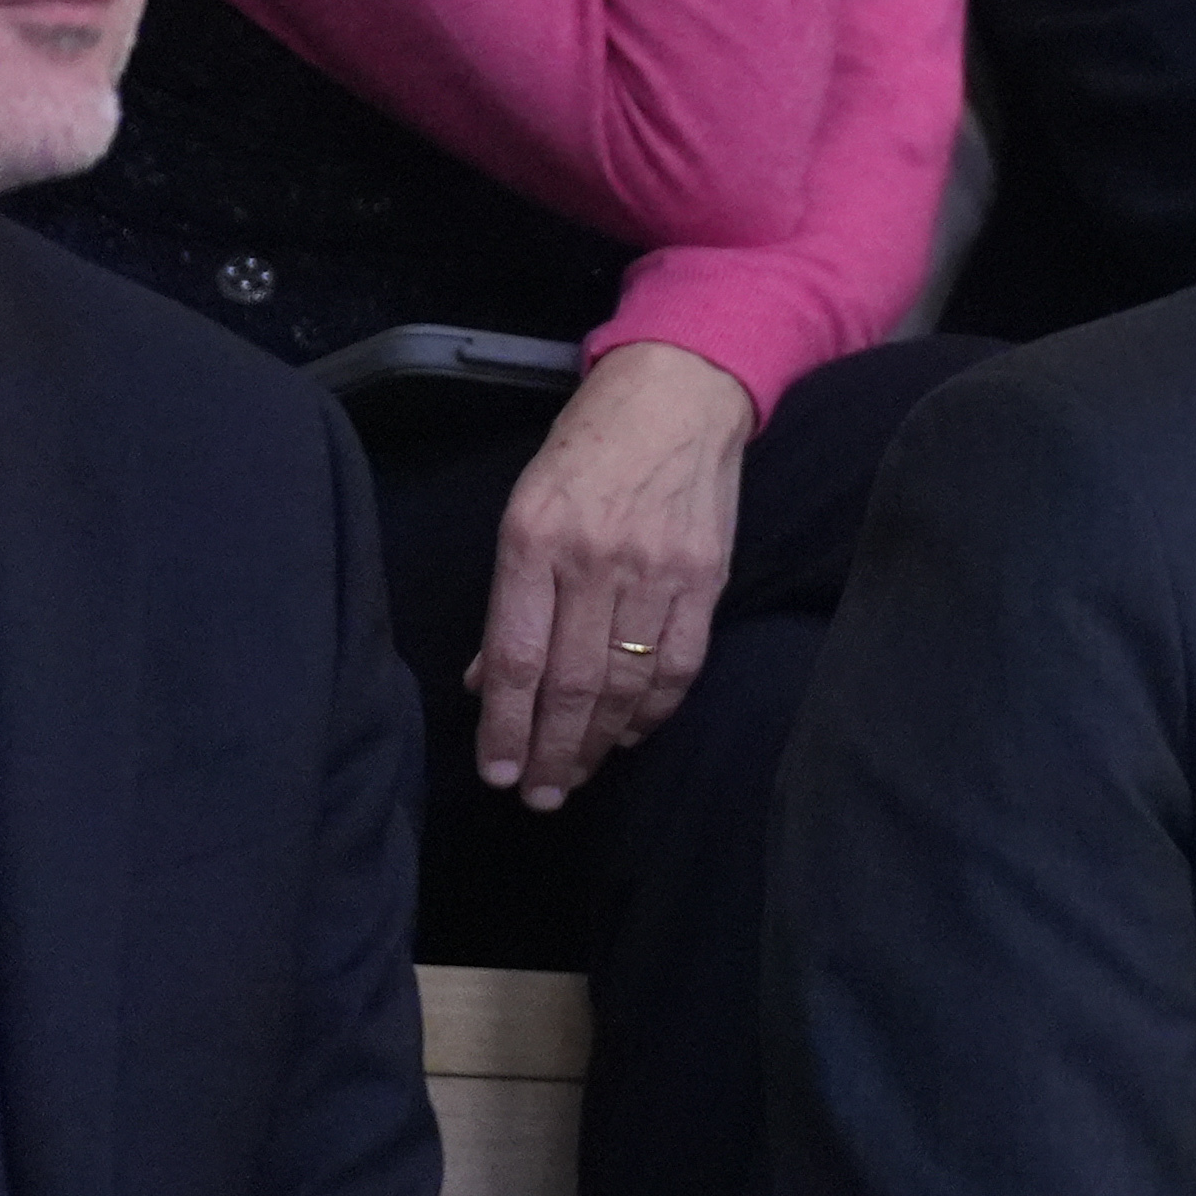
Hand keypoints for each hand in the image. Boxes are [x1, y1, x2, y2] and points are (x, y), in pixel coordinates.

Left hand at [477, 339, 754, 805]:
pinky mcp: (707, 578)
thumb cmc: (586, 453)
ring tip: (578, 776)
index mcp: (535, 541)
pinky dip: (655, 710)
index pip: (520, 657)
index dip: (507, 726)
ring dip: (600, 742)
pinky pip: (681, 664)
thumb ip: (511, 599)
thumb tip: (489, 680)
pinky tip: (633, 734)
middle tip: (539, 796)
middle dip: (553, 751)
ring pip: (626, 684)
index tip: (498, 772)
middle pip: (573, 684)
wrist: (676, 400)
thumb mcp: (525, 511)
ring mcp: (657, 571)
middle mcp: (596, 560)